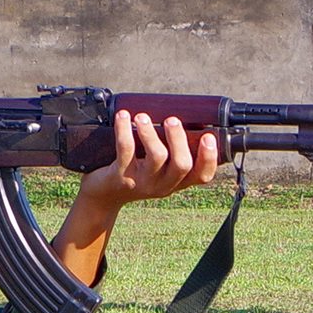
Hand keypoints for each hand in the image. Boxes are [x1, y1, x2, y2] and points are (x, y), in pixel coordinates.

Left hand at [53, 112, 222, 282]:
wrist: (103, 195)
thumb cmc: (134, 173)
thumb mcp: (157, 169)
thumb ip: (170, 152)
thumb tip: (180, 116)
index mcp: (176, 181)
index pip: (202, 176)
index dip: (209, 158)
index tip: (209, 136)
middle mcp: (163, 185)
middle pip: (182, 164)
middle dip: (179, 139)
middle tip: (172, 120)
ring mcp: (143, 183)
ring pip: (157, 157)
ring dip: (151, 133)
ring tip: (142, 117)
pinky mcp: (121, 177)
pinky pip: (126, 150)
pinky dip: (124, 130)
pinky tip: (122, 116)